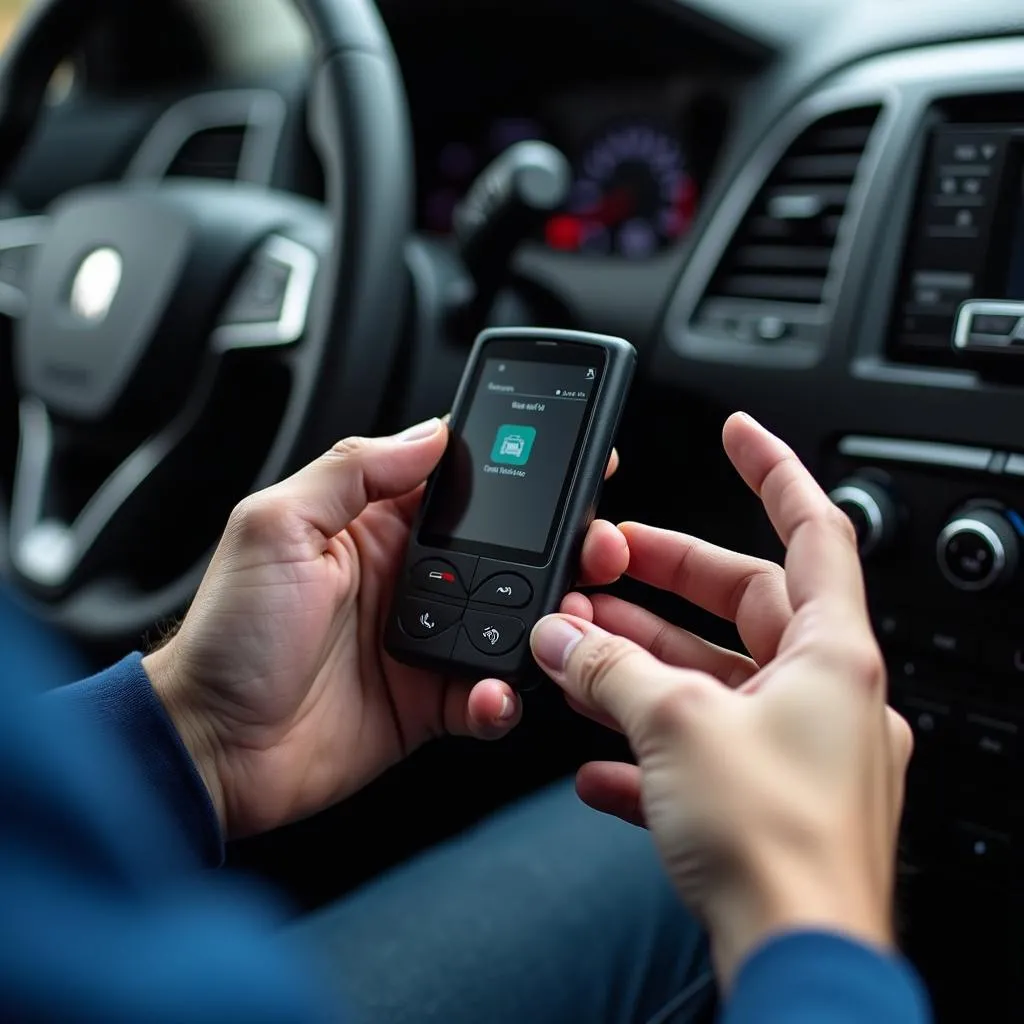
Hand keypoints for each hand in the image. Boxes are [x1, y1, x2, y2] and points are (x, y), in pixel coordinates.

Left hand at [144, 418, 627, 839]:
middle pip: (508, 553)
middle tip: (596, 547)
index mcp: (375, 529)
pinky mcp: (430, 704)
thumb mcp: (275, 528)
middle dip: (560, 547)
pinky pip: (490, 696)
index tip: (572, 458)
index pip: (461, 484)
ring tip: (562, 621)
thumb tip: (428, 432)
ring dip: (546, 622)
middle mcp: (409, 581)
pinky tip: (494, 693)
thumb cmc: (229, 636)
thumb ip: (352, 472)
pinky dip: (505, 697)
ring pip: (513, 623)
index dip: (518, 469)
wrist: (212, 748)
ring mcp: (425, 643)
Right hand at [529, 413, 911, 982]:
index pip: (814, 528)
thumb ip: (609, 671)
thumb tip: (561, 640)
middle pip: (743, 607)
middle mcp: (825, 696)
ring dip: (640, 667)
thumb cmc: (776, 844)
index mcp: (833, 654)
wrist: (794, 960)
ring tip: (576, 653)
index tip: (738, 431)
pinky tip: (595, 765)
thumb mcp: (675, 725)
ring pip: (710, 681)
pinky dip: (647, 751)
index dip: (774, 469)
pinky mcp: (764, 804)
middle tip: (606, 564)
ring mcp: (796, 751)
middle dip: (666, 582)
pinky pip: (699, 755)